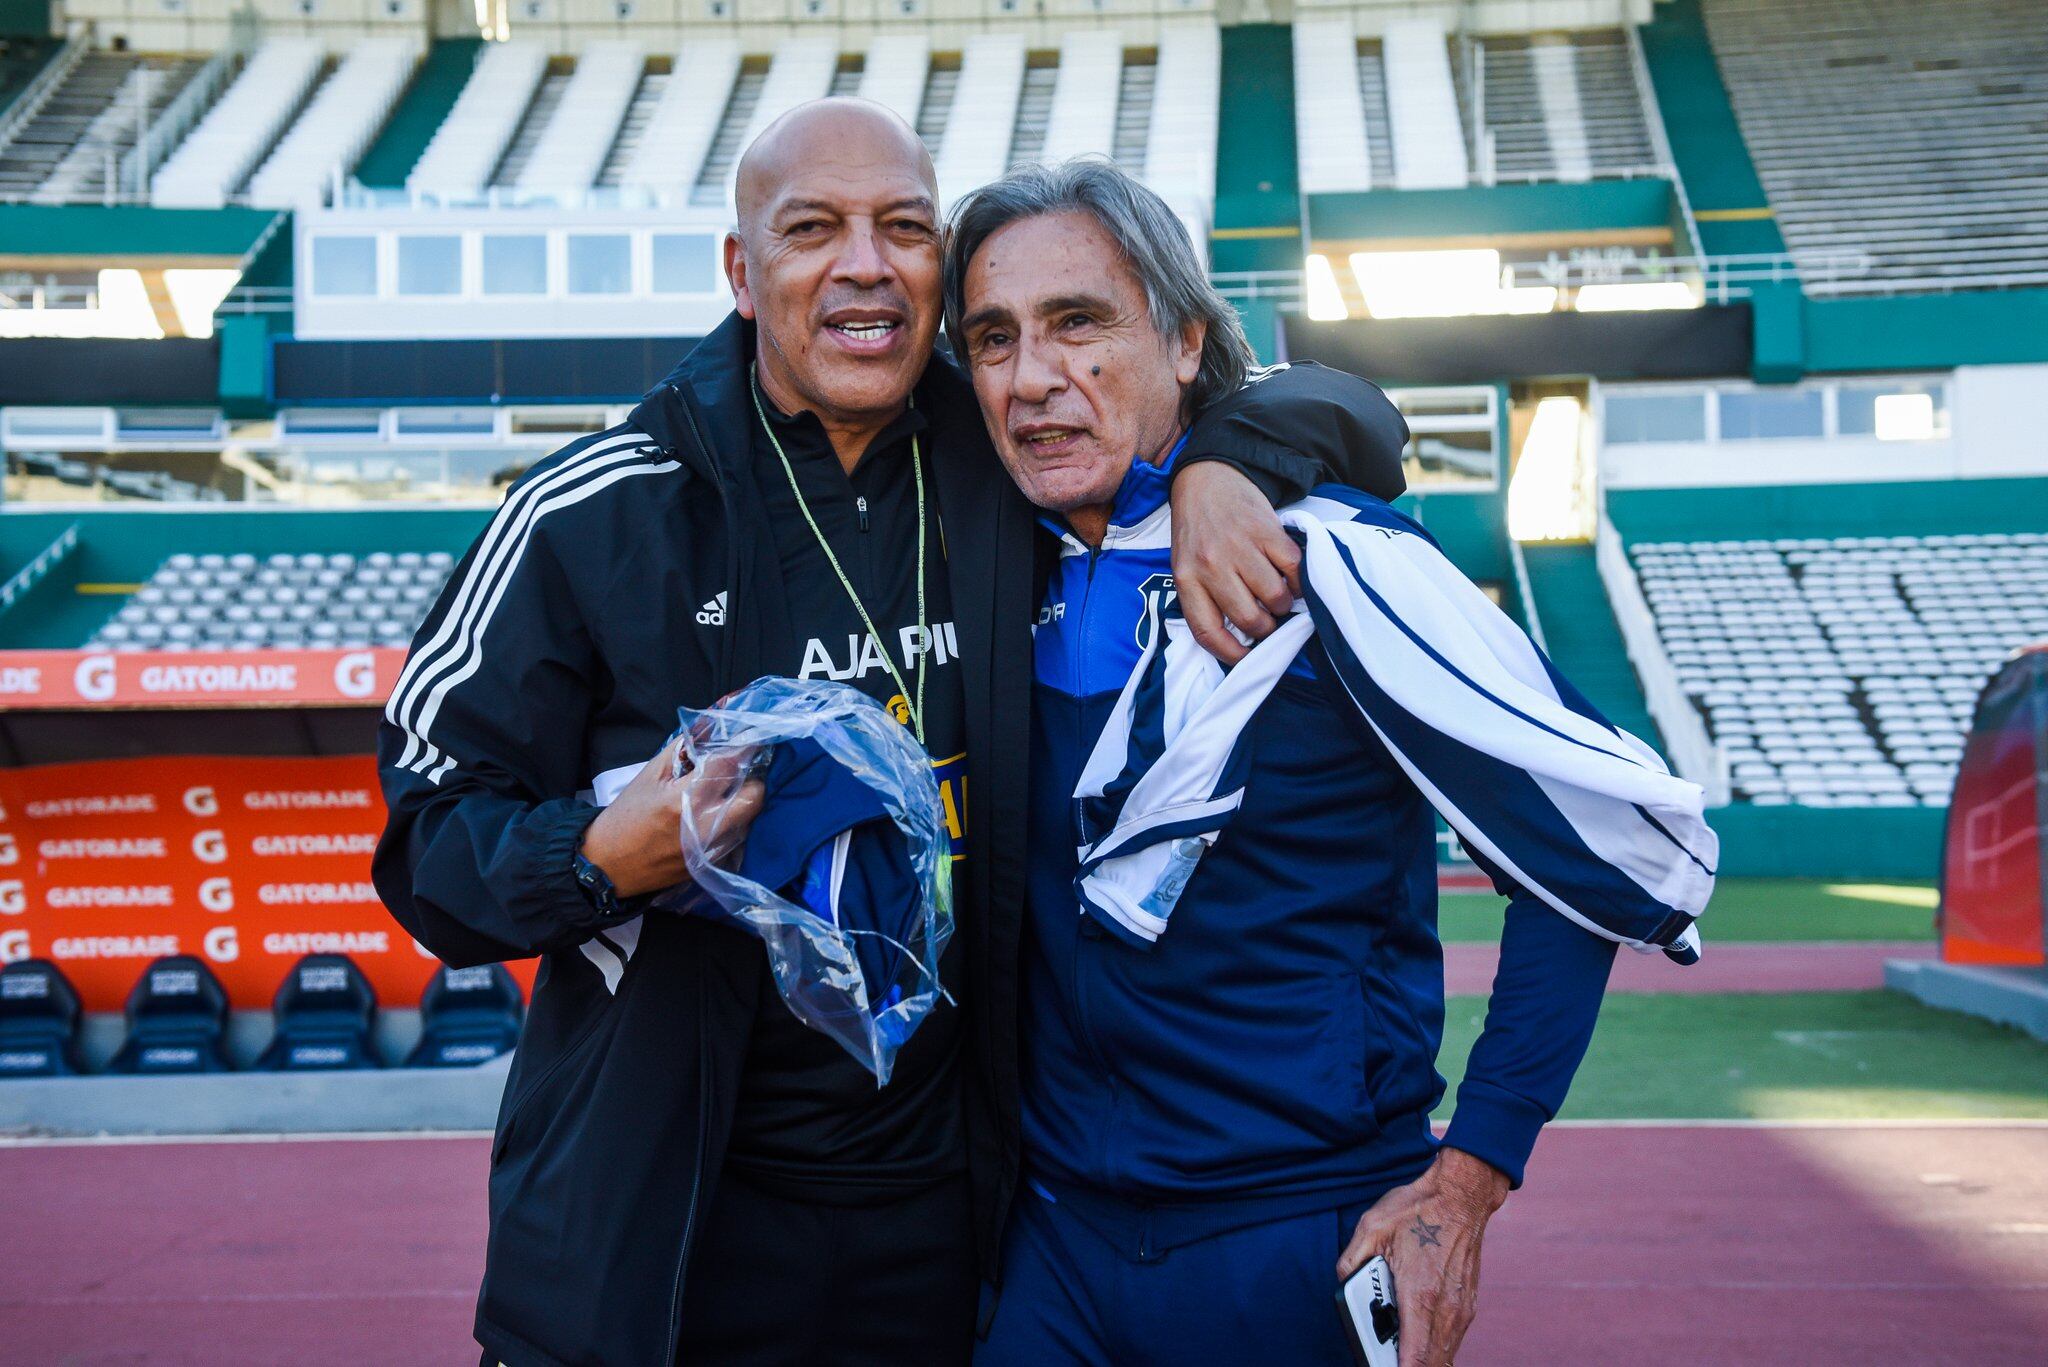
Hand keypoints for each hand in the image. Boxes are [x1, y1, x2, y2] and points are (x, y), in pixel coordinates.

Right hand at [579, 734, 764, 897]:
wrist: (608, 865)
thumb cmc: (627, 815)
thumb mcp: (650, 775)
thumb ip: (682, 749)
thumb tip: (710, 731)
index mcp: (685, 799)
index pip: (728, 764)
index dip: (742, 749)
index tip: (749, 740)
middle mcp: (704, 826)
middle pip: (753, 798)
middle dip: (751, 782)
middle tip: (738, 774)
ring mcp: (710, 850)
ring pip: (750, 820)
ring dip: (743, 805)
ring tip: (725, 796)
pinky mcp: (711, 865)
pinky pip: (737, 840)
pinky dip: (733, 826)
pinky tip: (716, 820)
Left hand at [1168, 460, 1300, 663]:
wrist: (1207, 479)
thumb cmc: (1197, 531)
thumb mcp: (1185, 564)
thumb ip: (1203, 597)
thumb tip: (1237, 636)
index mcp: (1187, 578)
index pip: (1207, 631)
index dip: (1230, 653)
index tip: (1245, 657)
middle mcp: (1212, 565)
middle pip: (1250, 619)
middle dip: (1265, 628)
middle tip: (1268, 619)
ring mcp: (1241, 547)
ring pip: (1276, 598)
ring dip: (1283, 604)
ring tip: (1278, 595)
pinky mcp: (1267, 531)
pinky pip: (1293, 569)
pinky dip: (1298, 580)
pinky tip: (1290, 576)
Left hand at [1337, 1148, 1510, 1366]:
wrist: (1461, 1195)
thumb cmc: (1418, 1210)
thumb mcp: (1371, 1228)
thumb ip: (1352, 1262)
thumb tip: (1345, 1285)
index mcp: (1420, 1294)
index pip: (1414, 1356)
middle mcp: (1446, 1307)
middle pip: (1432, 1363)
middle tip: (1383, 1359)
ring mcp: (1461, 1308)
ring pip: (1445, 1354)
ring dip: (1423, 1359)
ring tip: (1396, 1351)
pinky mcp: (1468, 1304)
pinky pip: (1452, 1339)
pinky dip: (1435, 1347)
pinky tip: (1417, 1339)